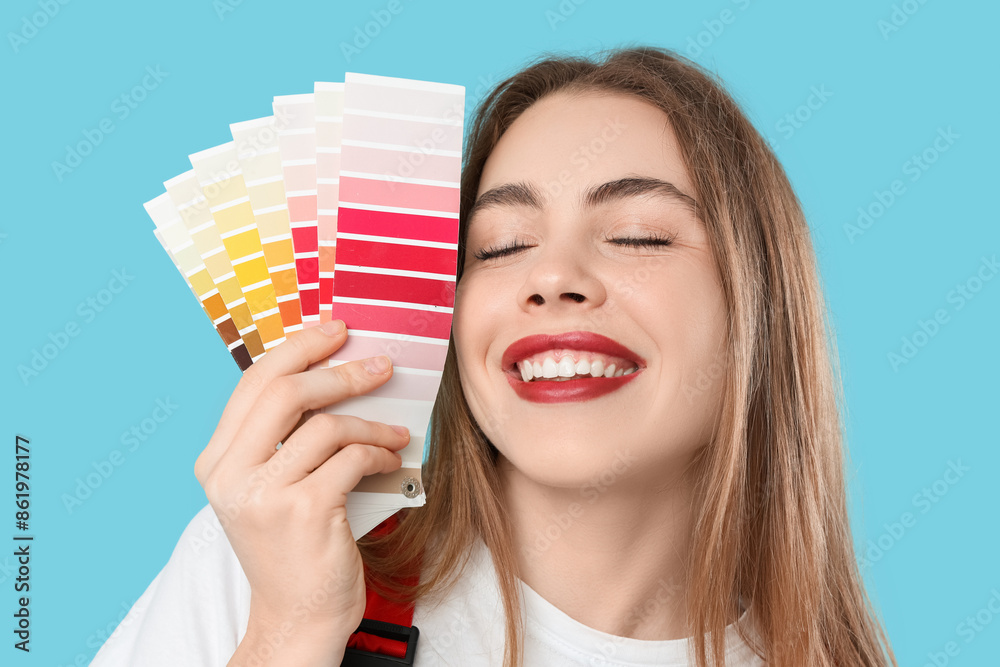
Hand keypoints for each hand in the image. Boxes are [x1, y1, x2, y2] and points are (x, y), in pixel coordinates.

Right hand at [194, 320, 410, 655]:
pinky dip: (379, 453)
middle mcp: (230, 474)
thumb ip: (282, 437)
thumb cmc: (294, 545)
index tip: (336, 332)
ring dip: (372, 424)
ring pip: (327, 426)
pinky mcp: (302, 511)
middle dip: (340, 372)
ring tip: (395, 433)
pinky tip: (390, 460)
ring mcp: (263, 493)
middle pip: (286, 392)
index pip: (254, 383)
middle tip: (380, 365)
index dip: (298, 349)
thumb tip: (330, 373)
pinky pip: (351, 458)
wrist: (298, 615)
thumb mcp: (271, 485)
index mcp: (217, 460)